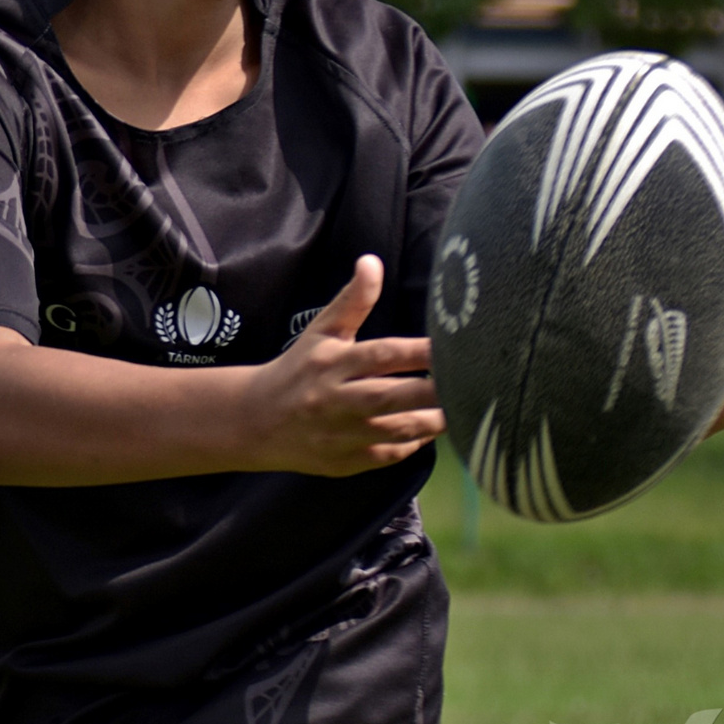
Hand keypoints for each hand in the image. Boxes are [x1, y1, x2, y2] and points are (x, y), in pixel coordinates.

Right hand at [243, 255, 445, 475]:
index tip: (451, 346)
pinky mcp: (344, 462)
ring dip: (430, 422)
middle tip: (468, 383)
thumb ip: (353, 301)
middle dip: (432, 392)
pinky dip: (411, 445)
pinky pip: (386, 456)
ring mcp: (340, 435)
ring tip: (459, 409)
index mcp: (333, 364)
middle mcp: (337, 400)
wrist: (256, 421)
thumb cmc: (299, 369)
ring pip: (394, 431)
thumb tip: (372, 261)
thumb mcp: (321, 331)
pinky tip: (429, 430)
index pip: (382, 355)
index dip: (419, 352)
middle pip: (391, 397)